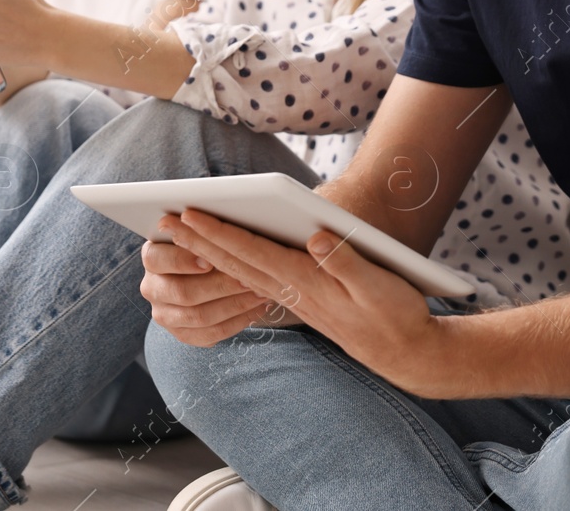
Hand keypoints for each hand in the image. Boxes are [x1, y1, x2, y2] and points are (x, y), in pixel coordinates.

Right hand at [139, 223, 283, 346]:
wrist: (208, 275)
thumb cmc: (209, 244)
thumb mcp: (201, 232)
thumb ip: (204, 229)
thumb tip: (216, 220)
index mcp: (152, 257)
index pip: (157, 259)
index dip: (182, 260)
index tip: (210, 258)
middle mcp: (152, 288)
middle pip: (182, 292)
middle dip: (220, 285)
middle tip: (248, 278)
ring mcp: (165, 314)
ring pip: (199, 316)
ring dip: (234, 304)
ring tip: (260, 292)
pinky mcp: (183, 334)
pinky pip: (211, 334)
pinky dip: (238, 321)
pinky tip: (257, 308)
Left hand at [163, 209, 451, 397]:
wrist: (405, 354)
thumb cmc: (396, 316)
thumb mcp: (380, 287)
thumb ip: (347, 263)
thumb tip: (315, 238)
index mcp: (308, 283)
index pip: (252, 254)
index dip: (218, 234)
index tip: (189, 215)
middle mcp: (293, 292)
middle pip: (235, 262)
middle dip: (198, 241)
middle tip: (164, 220)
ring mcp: (293, 298)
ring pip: (240, 272)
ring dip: (208, 252)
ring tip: (180, 234)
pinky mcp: (300, 300)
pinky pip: (255, 280)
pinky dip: (231, 265)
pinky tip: (217, 257)